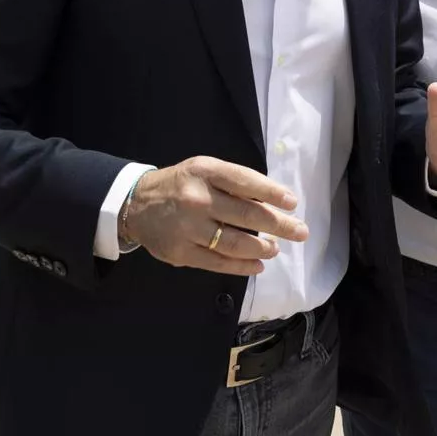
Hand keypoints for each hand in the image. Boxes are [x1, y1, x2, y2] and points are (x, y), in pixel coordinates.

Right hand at [123, 157, 308, 276]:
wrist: (136, 204)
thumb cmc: (180, 184)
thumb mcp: (204, 169)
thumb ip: (234, 182)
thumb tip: (275, 200)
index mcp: (205, 171)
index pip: (245, 181)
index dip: (273, 193)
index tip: (292, 203)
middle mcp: (197, 198)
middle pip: (246, 214)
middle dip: (279, 224)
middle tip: (300, 231)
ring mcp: (188, 228)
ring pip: (234, 242)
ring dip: (262, 247)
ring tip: (275, 248)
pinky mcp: (181, 252)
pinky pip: (218, 263)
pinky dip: (242, 266)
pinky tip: (258, 265)